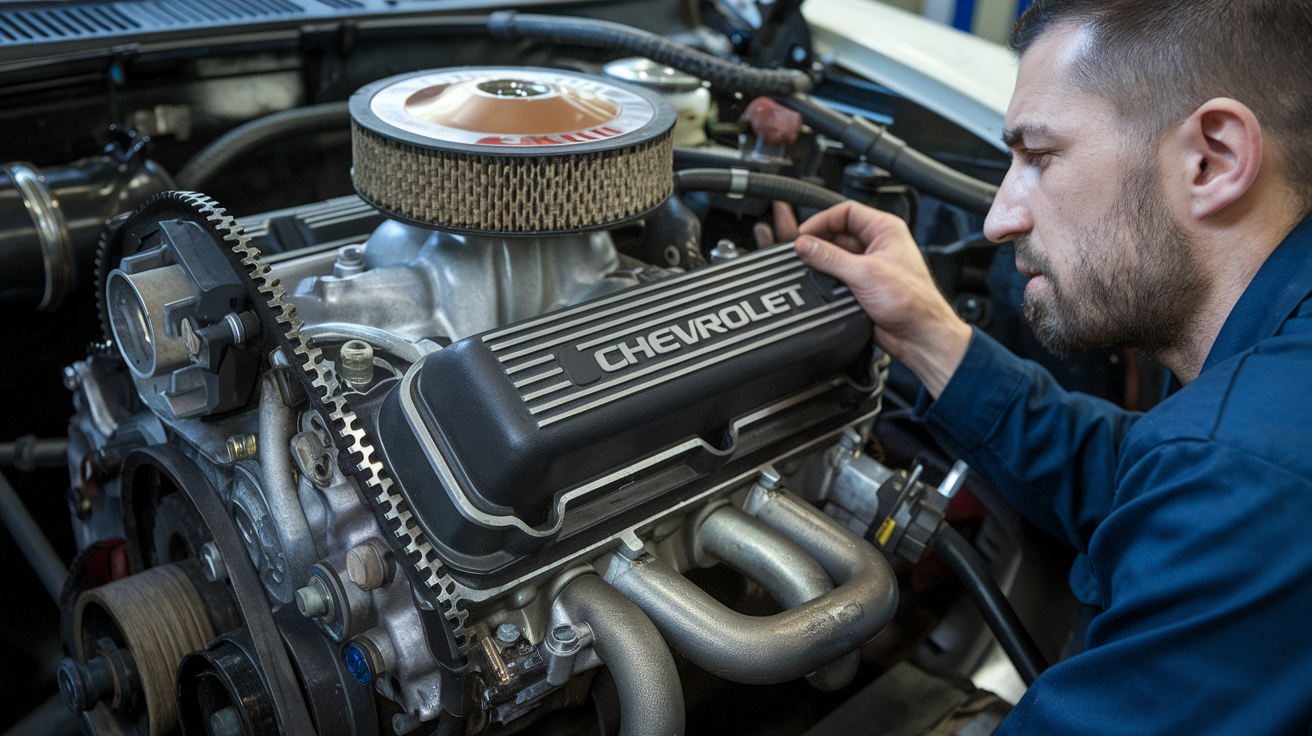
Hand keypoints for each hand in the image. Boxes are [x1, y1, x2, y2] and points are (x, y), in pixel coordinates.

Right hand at [794, 201, 971, 397]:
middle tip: (802, 253)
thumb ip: (829, 258)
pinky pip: (839, 276)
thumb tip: (805, 245)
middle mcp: (879, 245)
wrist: (920, 336)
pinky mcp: (864, 286)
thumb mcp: (864, 273)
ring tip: (810, 269)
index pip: (847, 212)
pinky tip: (821, 285)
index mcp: (886, 230)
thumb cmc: (913, 301)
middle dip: (820, 242)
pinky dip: (828, 280)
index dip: (823, 220)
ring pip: (837, 256)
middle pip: (839, 233)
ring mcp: (870, 266)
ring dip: (823, 262)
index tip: (804, 234)